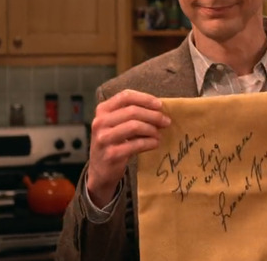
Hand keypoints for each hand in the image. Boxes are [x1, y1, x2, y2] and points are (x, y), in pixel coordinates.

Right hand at [87, 89, 169, 206]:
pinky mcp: (111, 154)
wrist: (100, 170)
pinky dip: (150, 142)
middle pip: (132, 111)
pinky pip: (136, 144)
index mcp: (102, 110)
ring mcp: (104, 138)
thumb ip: (131, 114)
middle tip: (166, 121)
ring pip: (135, 126)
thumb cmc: (113, 142)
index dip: (145, 99)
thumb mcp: (116, 124)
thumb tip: (158, 109)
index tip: (160, 105)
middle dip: (153, 115)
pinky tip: (155, 143)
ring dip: (152, 129)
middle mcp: (100, 122)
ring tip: (159, 134)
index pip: (125, 96)